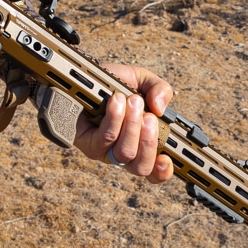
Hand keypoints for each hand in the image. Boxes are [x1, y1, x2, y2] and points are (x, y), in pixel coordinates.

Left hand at [74, 63, 175, 182]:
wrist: (80, 77)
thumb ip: (159, 89)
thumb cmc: (110, 84)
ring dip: (132, 126)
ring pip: (125, 152)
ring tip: (132, 101)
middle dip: (150, 141)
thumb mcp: (140, 80)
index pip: (153, 170)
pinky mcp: (87, 143)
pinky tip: (115, 101)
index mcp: (140, 143)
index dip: (162, 171)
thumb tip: (160, 108)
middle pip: (141, 167)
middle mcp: (122, 152)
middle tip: (149, 116)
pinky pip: (105, 138)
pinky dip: (115, 118)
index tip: (167, 157)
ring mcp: (103, 151)